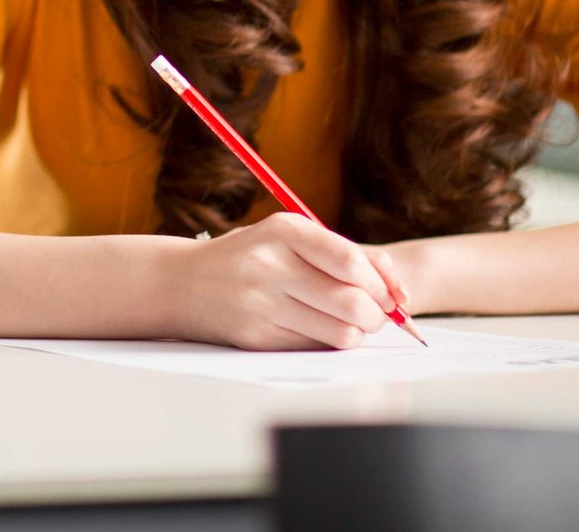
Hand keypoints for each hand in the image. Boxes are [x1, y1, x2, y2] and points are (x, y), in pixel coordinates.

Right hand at [164, 211, 409, 349]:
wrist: (182, 283)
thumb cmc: (247, 257)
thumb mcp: (287, 237)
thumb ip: (341, 252)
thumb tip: (396, 287)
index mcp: (282, 231)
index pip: (350, 261)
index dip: (380, 283)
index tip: (389, 294)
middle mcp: (269, 265)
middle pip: (350, 301)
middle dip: (377, 315)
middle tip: (377, 316)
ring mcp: (260, 303)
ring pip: (339, 332)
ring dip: (357, 333)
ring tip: (352, 325)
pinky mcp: (256, 336)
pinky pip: (313, 348)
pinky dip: (329, 343)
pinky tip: (320, 331)